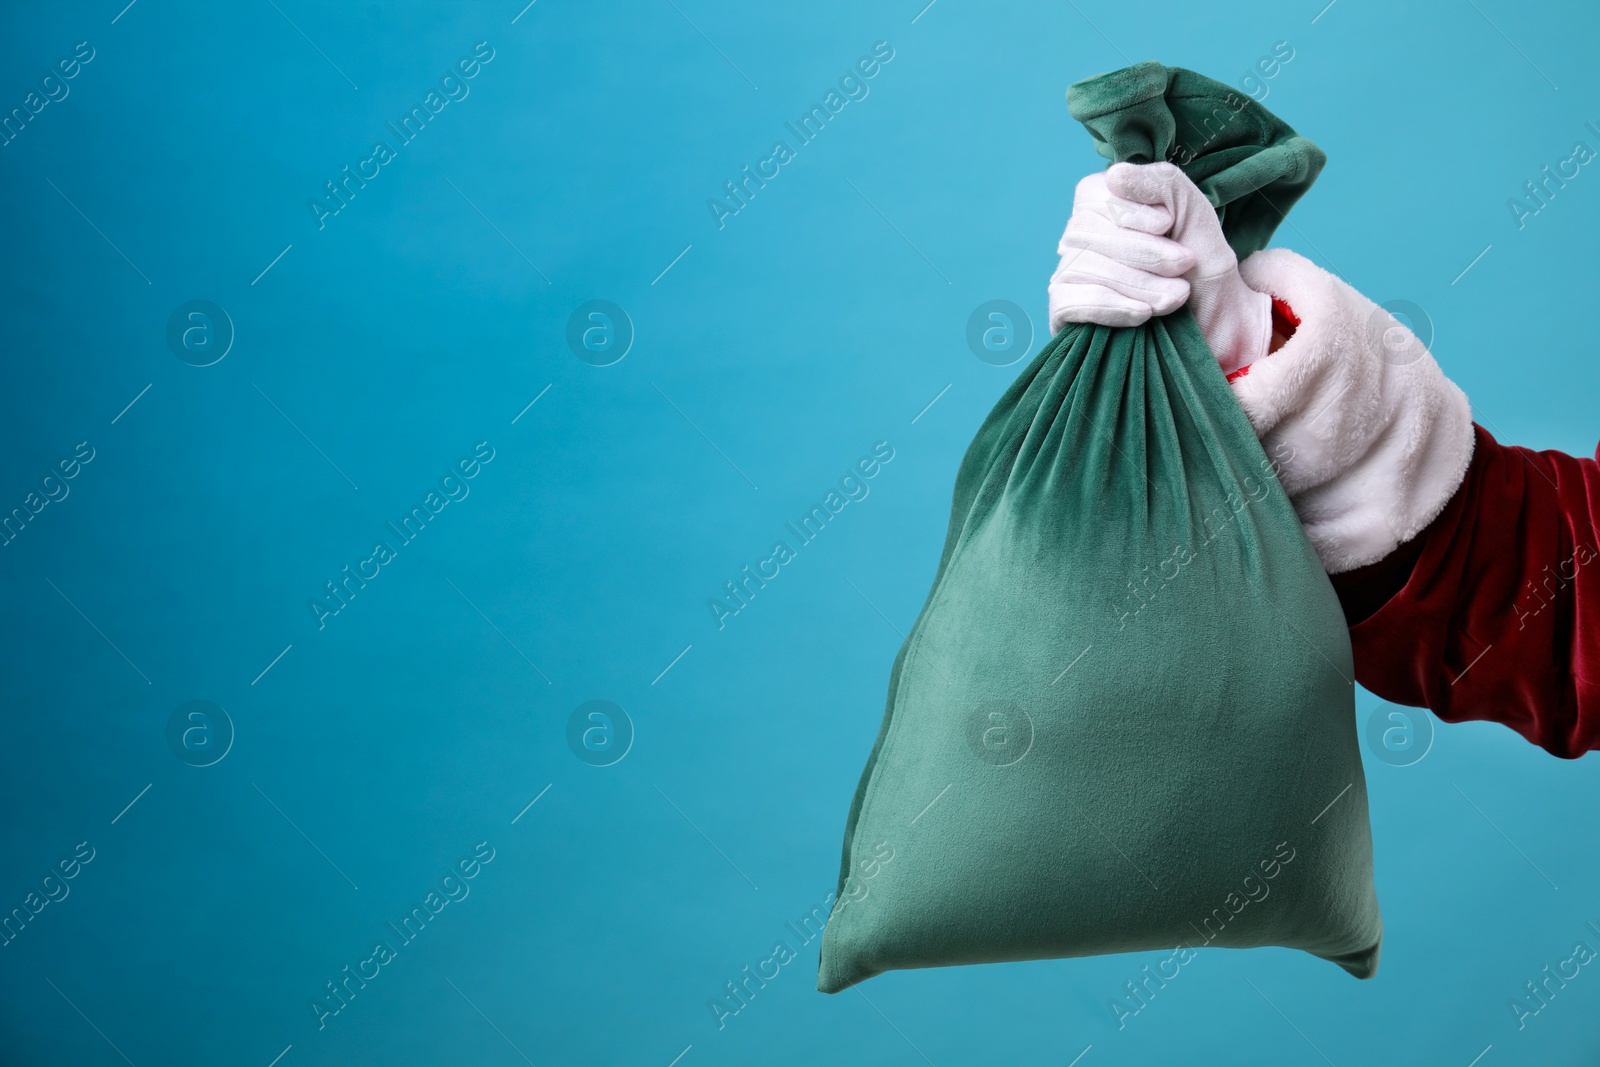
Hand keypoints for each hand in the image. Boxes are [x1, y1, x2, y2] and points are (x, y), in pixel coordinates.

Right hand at [1048, 171, 1193, 331]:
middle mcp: (1079, 239)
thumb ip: (1163, 184)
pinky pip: (1070, 302)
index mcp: (1104, 207)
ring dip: (1138, 283)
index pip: (1092, 193)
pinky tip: (1143, 315)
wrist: (1217, 329)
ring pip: (1084, 267)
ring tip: (1177, 297)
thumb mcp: (1194, 215)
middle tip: (1185, 264)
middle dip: (1143, 250)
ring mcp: (1068, 275)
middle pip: (1087, 230)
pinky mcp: (1062, 313)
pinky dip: (1111, 306)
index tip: (1168, 225)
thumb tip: (1115, 175)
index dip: (1130, 210)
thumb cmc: (1202, 270)